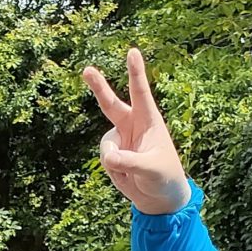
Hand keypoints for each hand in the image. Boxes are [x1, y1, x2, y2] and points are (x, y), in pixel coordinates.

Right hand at [83, 47, 190, 214]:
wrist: (160, 198)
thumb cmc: (165, 177)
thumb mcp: (151, 170)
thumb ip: (130, 162)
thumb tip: (109, 158)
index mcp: (150, 121)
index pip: (141, 93)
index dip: (136, 73)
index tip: (132, 52)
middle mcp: (132, 126)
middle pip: (111, 103)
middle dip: (98, 87)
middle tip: (86, 70)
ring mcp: (121, 140)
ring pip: (106, 144)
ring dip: (114, 160)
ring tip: (130, 172)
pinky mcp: (113, 154)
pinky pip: (106, 159)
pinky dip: (114, 171)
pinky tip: (127, 177)